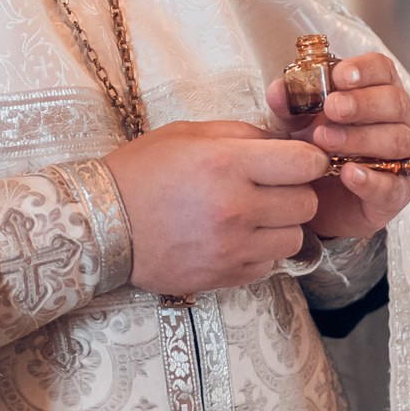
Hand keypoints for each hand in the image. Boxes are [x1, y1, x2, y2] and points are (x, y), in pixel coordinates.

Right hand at [104, 120, 326, 294]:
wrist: (99, 224)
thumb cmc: (142, 171)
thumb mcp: (189, 133)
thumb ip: (243, 134)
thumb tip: (286, 142)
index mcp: (227, 164)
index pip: (306, 163)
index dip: (309, 159)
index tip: (298, 160)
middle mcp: (234, 208)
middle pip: (307, 203)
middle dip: (297, 191)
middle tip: (274, 187)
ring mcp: (230, 248)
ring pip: (295, 238)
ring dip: (283, 225)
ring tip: (256, 215)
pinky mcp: (223, 277)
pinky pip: (269, 265)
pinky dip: (262, 252)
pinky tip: (238, 238)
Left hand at [267, 51, 409, 241]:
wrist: (316, 200)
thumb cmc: (316, 150)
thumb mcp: (298, 124)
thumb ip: (290, 106)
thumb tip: (278, 90)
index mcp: (380, 92)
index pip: (383, 70)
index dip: (364, 69)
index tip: (339, 76)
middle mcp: (401, 121)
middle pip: (395, 102)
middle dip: (362, 103)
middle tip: (332, 107)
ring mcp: (403, 156)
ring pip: (397, 140)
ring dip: (361, 138)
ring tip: (326, 140)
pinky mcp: (398, 192)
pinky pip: (393, 185)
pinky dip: (370, 179)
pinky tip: (348, 174)